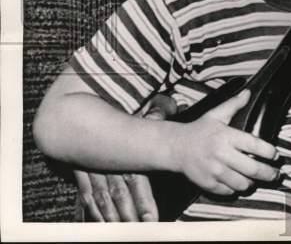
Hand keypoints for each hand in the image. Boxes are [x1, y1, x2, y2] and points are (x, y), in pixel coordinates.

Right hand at [74, 93, 177, 221]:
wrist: (74, 107)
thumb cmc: (112, 106)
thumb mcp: (138, 104)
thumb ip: (157, 108)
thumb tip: (172, 104)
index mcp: (125, 150)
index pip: (136, 180)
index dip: (144, 201)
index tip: (151, 219)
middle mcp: (107, 162)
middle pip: (119, 194)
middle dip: (129, 214)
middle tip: (139, 230)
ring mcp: (92, 167)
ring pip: (103, 197)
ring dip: (111, 216)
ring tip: (121, 229)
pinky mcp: (80, 168)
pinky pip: (86, 192)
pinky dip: (92, 209)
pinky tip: (97, 220)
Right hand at [169, 89, 280, 195]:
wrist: (175, 147)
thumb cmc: (199, 130)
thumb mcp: (216, 114)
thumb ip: (234, 104)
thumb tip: (248, 93)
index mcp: (227, 137)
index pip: (255, 146)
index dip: (270, 152)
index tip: (276, 156)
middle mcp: (222, 155)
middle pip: (252, 169)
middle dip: (268, 173)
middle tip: (275, 174)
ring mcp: (214, 171)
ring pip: (242, 184)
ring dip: (252, 183)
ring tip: (256, 179)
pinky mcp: (208, 184)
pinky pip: (229, 191)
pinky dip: (236, 189)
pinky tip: (238, 183)